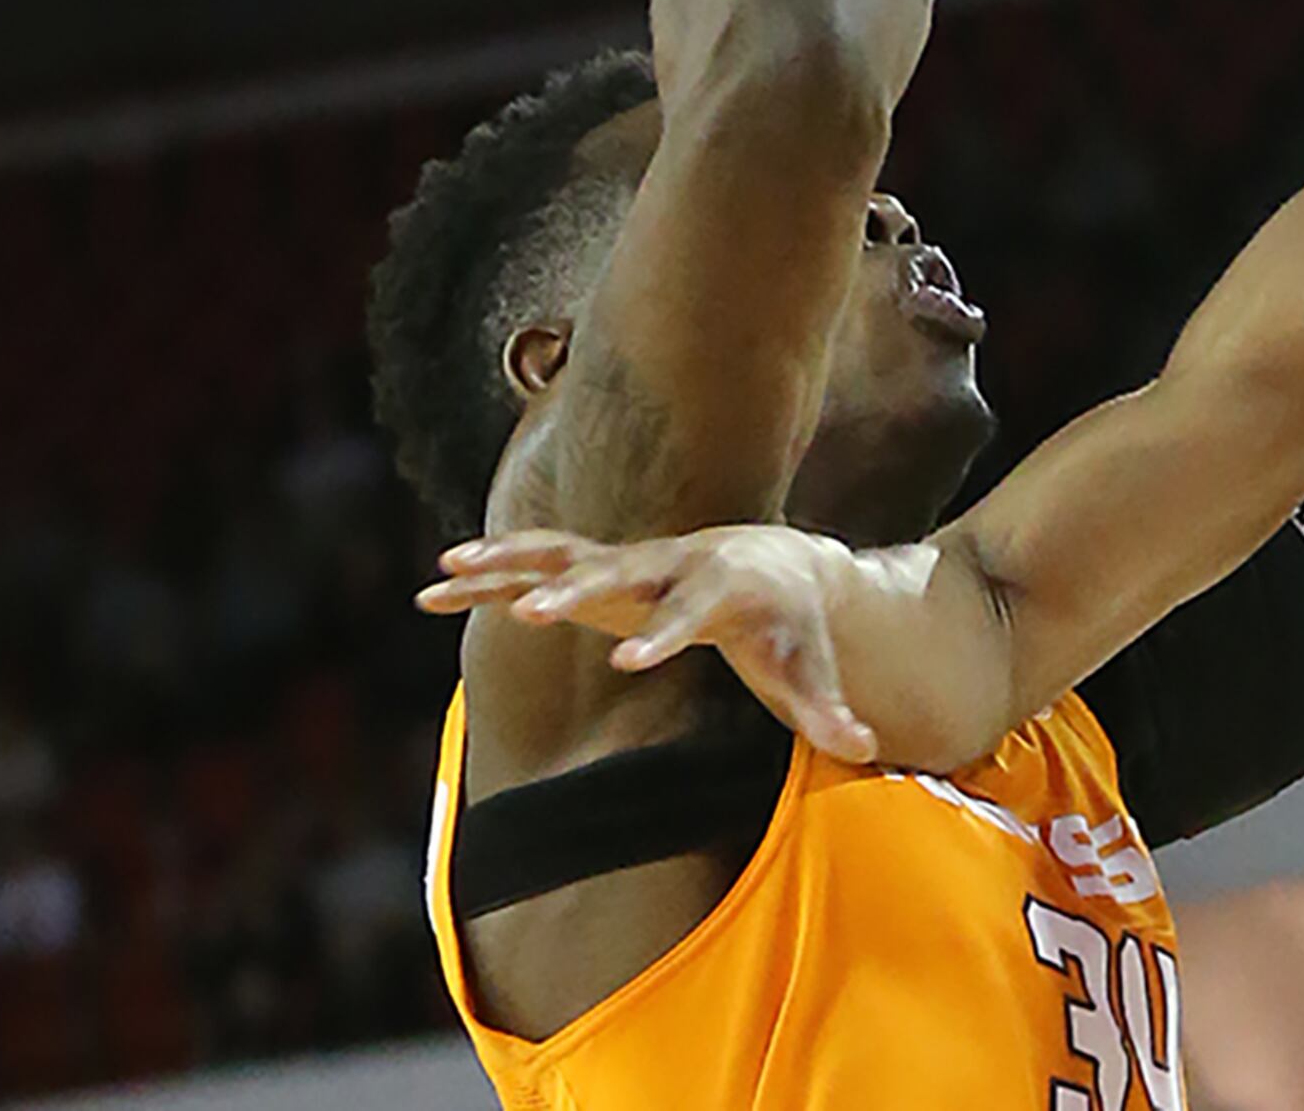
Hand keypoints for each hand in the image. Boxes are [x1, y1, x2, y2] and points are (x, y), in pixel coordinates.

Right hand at [422, 526, 882, 762]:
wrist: (770, 560)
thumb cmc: (788, 621)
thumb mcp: (810, 665)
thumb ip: (829, 708)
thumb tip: (867, 748)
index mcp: (719, 589)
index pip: (691, 614)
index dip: (664, 636)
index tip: (630, 661)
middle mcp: (666, 565)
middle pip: (615, 573)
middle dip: (574, 593)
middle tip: (530, 614)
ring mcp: (626, 561)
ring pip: (560, 555)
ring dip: (505, 563)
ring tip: (444, 573)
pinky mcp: (597, 568)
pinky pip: (535, 563)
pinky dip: (490, 570)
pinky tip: (436, 586)